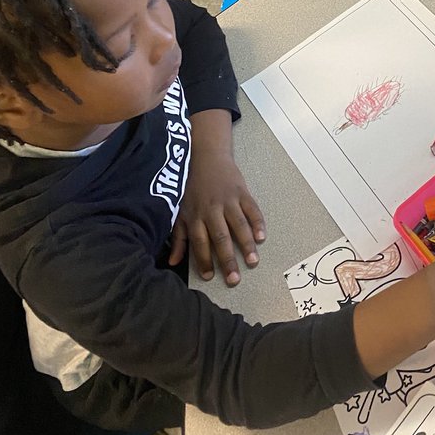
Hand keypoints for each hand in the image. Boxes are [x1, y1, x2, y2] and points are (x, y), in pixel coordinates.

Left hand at [169, 110, 265, 286]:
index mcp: (195, 215)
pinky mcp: (241, 191)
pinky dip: (257, 223)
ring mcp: (228, 200)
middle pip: (220, 237)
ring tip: (252, 261)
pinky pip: (251, 209)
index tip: (211, 277)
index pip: (200, 242)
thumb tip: (172, 262)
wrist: (206, 156)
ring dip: (245, 244)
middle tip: (235, 279)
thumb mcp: (180, 211)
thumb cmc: (191, 187)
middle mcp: (211, 209)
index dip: (204, 260)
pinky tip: (261, 237)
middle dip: (227, 259)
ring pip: (238, 225)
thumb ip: (178, 237)